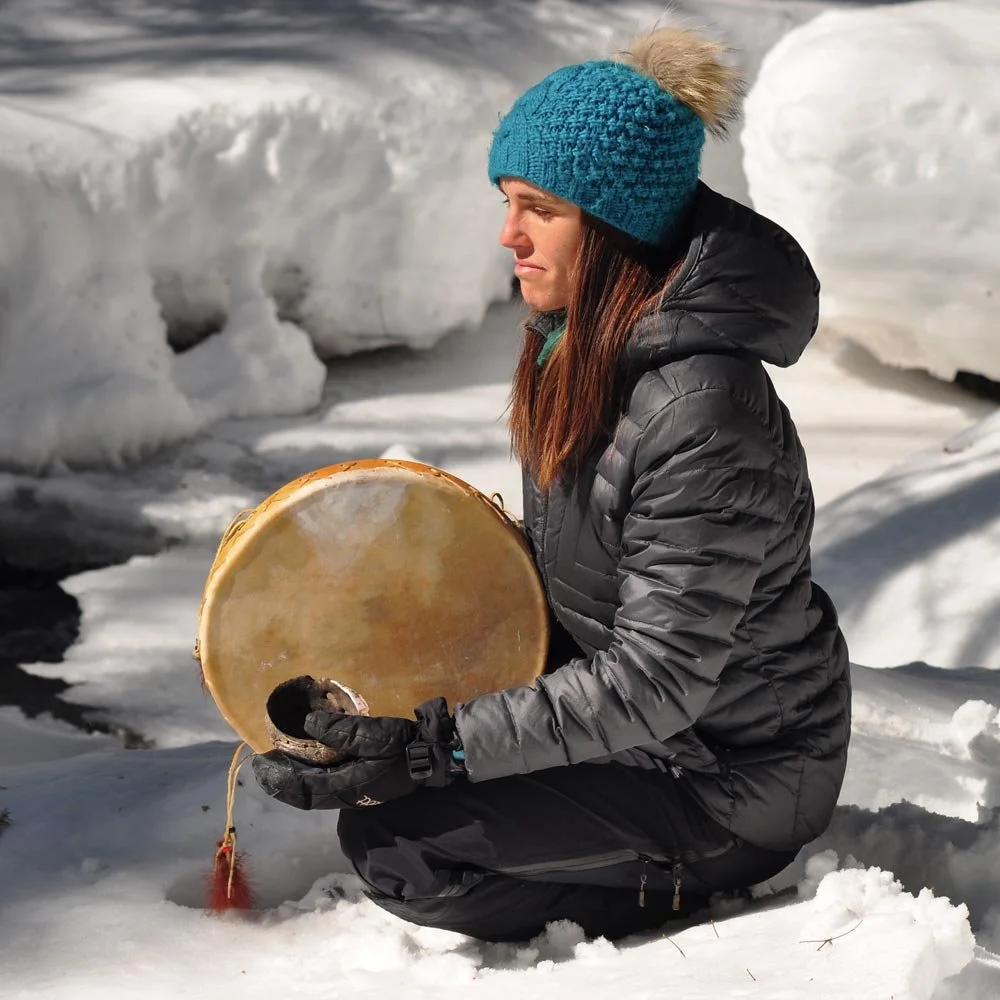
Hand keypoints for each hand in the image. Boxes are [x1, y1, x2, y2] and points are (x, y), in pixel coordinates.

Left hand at [252, 697, 463, 809]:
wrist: (435, 756)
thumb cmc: (405, 745)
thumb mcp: (376, 734)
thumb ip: (343, 730)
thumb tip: (308, 722)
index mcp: (348, 786)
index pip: (303, 788)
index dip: (279, 778)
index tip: (260, 764)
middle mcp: (348, 794)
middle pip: (305, 794)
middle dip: (282, 780)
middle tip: (262, 764)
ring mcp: (356, 792)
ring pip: (315, 791)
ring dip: (294, 779)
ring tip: (280, 762)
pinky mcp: (363, 784)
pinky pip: (327, 785)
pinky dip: (311, 776)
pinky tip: (309, 762)